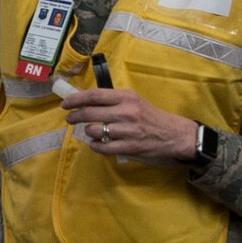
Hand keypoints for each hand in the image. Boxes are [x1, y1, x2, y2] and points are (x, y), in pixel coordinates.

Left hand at [61, 87, 198, 163]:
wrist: (175, 135)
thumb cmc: (153, 118)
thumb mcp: (136, 102)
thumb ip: (114, 101)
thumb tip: (87, 100)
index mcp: (127, 97)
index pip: (95, 95)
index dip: (76, 99)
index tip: (66, 103)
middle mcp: (126, 112)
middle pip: (90, 113)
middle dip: (74, 116)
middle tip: (70, 118)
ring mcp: (127, 131)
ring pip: (94, 131)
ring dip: (89, 132)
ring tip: (93, 132)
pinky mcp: (129, 148)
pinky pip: (102, 147)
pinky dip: (96, 145)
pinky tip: (98, 143)